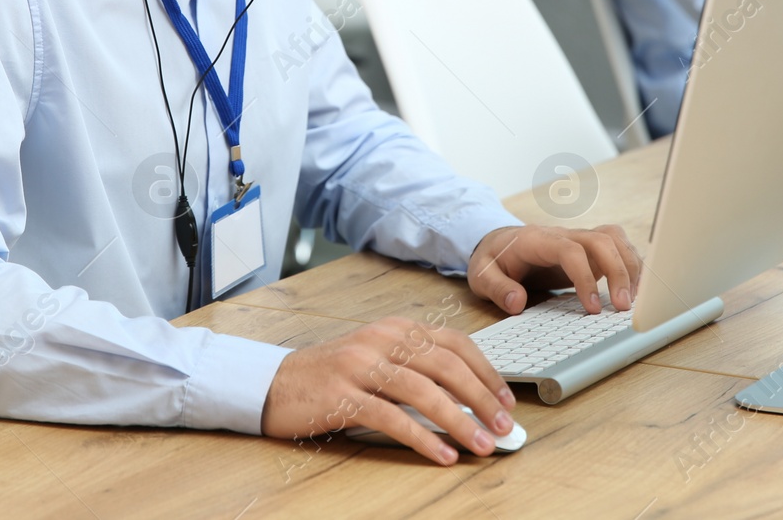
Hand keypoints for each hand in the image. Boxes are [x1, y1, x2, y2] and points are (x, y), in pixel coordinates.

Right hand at [261, 317, 515, 464]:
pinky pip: (392, 417)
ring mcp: (360, 366)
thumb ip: (416, 367)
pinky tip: (442, 454)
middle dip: (481, 398)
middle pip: (445, 365)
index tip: (507, 399)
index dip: (486, 371)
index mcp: (395, 328)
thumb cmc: (332, 375)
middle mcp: (381, 339)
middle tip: (504, 425)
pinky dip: (422, 438)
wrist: (275, 383)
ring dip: (460, 421)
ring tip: (482, 444)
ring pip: (423, 391)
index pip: (454, 343)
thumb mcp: (378, 358)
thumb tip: (468, 397)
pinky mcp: (342, 395)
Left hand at [467, 224, 641, 316]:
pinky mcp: (588, 250)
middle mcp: (562, 235)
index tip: (592, 308)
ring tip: (633, 301)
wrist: (498, 243)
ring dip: (630, 266)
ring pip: (614, 238)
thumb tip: (517, 302)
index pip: (570, 250)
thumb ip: (497, 288)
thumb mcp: (480, 275)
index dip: (584, 277)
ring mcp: (578, 240)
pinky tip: (632, 291)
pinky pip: (617, 247)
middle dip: (618, 271)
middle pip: (600, 239)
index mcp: (536, 240)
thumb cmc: (493, 260)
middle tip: (623, 307)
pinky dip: (630, 264)